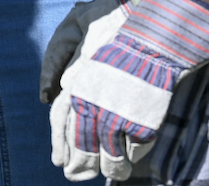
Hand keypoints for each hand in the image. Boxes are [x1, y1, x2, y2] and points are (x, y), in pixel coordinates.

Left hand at [52, 0, 208, 179]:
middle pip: (82, 146)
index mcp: (78, 88)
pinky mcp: (142, 124)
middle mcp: (94, 107)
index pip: (62, 125)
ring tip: (111, 173)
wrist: (156, 37)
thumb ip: (69, 74)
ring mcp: (119, 117)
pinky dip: (132, 157)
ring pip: (110, 155)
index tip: (60, 162)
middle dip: (80, 165)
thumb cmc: (121, 37)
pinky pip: (134, 150)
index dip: (61, 146)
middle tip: (77, 176)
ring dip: (110, 168)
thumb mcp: (86, 51)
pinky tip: (130, 162)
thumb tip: (53, 94)